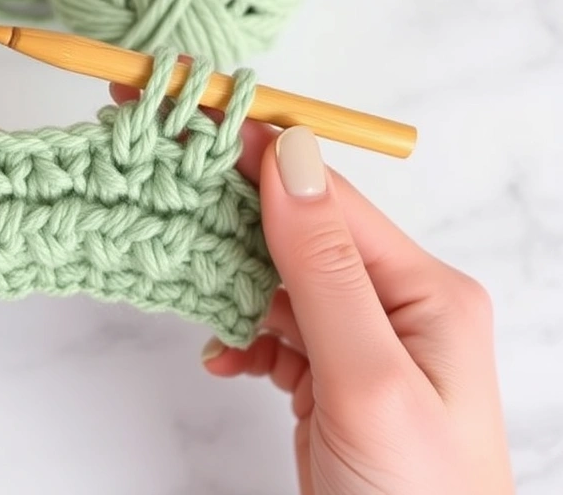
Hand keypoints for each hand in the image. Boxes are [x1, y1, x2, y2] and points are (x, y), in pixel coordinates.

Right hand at [108, 83, 515, 493]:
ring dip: (229, 283)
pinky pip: (275, 329)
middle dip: (227, 215)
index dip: (252, 154)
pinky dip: (241, 335)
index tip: (183, 121)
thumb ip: (326, 269)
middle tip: (156, 190)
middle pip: (296, 231)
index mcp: (424, 289)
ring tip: (185, 286)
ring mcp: (362, 339)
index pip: (326, 196)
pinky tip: (225, 356)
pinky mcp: (332, 373)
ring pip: (277, 280)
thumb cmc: (417, 494)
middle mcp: (397, 303)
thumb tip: (293, 156)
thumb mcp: (369, 378)